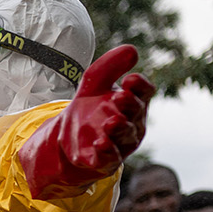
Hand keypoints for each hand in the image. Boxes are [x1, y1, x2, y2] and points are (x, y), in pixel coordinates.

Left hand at [16, 44, 155, 198]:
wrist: (67, 138)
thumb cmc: (89, 108)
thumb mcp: (93, 83)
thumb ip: (109, 67)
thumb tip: (132, 50)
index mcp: (134, 102)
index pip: (145, 91)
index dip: (140, 86)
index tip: (129, 79)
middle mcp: (133, 123)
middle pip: (137, 113)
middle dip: (130, 105)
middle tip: (119, 96)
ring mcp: (121, 143)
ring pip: (125, 136)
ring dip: (119, 129)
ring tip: (111, 121)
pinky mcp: (105, 161)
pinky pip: (110, 158)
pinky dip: (107, 152)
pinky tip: (100, 143)